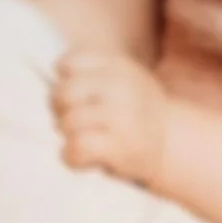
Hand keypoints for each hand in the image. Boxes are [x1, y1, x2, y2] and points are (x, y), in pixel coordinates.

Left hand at [52, 49, 168, 186]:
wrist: (171, 144)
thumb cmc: (135, 113)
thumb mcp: (121, 80)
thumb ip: (90, 76)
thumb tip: (50, 90)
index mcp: (117, 66)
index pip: (67, 64)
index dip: (63, 82)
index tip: (77, 97)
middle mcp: (120, 86)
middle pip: (62, 93)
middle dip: (59, 111)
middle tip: (73, 123)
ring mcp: (121, 115)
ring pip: (67, 123)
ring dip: (68, 137)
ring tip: (84, 140)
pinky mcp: (120, 146)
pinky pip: (76, 147)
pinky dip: (71, 157)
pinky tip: (82, 158)